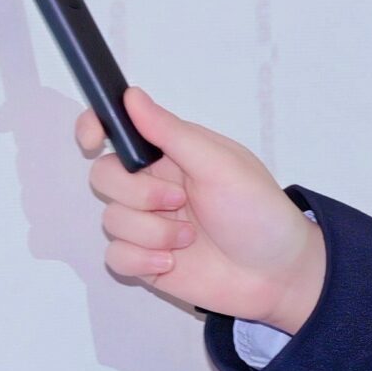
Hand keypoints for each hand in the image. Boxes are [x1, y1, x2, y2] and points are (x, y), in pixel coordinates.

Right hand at [79, 87, 325, 331]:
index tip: (92, 142)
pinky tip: (174, 263)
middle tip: (178, 202)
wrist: (279, 274)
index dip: (94, 128)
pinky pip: (115, 256)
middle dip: (137, 193)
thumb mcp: (221, 165)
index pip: (117, 131)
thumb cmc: (260, 213)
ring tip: (190, 239)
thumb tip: (131, 96)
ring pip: (111, 220)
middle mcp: (154, 186)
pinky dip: (142, 260)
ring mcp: (148, 225)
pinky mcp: (146, 261)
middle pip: (104, 177)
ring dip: (151, 232)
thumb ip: (172, 133)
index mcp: (171, 155)